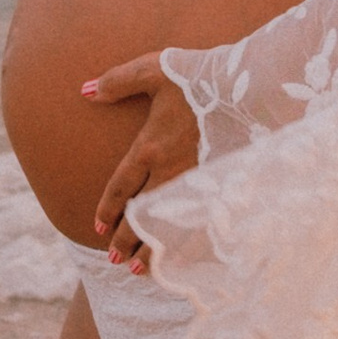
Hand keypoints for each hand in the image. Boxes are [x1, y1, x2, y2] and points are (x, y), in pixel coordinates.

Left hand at [82, 53, 201, 266]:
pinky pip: (198, 224)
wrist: (251, 85)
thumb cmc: (201, 75)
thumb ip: (118, 81)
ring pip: (167, 225)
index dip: (108, 209)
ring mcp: (197, 182)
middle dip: (124, 240)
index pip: (121, 186)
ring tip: (138, 270)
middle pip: (140, 214)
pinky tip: (181, 259)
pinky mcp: (221, 185)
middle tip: (112, 259)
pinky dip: (185, 246)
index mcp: (150, 147)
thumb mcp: (154, 69)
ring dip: (150, 250)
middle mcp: (170, 171)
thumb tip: (85, 90)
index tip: (98, 227)